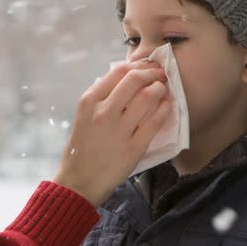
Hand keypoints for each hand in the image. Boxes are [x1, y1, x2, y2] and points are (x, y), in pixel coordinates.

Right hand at [53, 60, 170, 205]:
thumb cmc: (82, 147)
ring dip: (160, 89)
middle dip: (152, 73)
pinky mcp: (134, 147)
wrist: (79, 181)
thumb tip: (128, 79)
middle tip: (160, 74)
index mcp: (89, 101)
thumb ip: (102, 97)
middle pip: (135, 79)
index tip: (146, 66)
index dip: (137, 64)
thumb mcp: (84, 115)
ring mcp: (119, 129)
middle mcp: (104, 111)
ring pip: (148, 97)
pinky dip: (165, 110)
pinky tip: (167, 107)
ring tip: (163, 90)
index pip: (118, 71)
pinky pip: (155, 121)